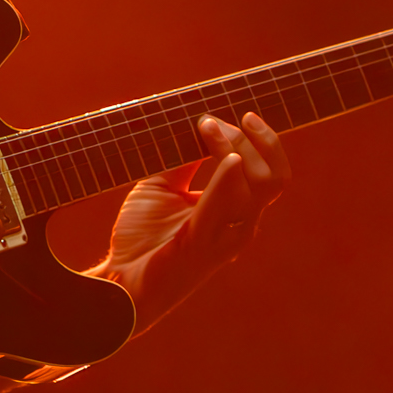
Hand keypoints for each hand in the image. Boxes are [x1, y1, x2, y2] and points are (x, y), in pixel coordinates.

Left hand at [98, 111, 288, 323]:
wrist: (119, 278)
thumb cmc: (143, 236)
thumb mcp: (163, 186)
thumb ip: (183, 159)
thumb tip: (198, 121)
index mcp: (237, 214)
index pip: (273, 173)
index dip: (264, 141)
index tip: (240, 115)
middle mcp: (240, 227)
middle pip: (271, 176)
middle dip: (250, 139)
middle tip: (212, 122)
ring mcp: (224, 238)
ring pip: (257, 187)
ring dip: (232, 147)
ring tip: (205, 128)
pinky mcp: (199, 244)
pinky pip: (223, 208)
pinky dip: (229, 178)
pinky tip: (229, 156)